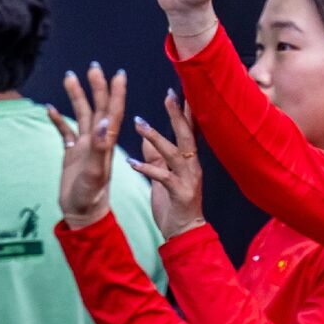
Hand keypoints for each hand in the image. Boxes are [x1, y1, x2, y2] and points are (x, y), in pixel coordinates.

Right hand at [49, 63, 125, 229]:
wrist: (83, 214)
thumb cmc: (92, 196)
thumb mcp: (96, 171)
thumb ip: (100, 147)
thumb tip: (105, 121)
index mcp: (107, 143)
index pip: (114, 112)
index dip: (117, 93)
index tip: (119, 73)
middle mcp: (98, 141)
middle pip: (98, 108)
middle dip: (97, 87)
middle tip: (94, 66)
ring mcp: (85, 147)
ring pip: (82, 116)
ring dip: (78, 97)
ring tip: (70, 76)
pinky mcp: (72, 155)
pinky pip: (65, 133)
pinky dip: (59, 120)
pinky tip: (50, 108)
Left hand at [128, 91, 205, 240]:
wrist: (185, 233)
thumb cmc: (175, 205)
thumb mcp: (164, 178)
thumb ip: (157, 159)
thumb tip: (146, 140)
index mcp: (189, 161)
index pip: (189, 131)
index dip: (184, 111)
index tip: (178, 90)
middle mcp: (192, 166)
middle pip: (186, 135)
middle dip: (177, 114)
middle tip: (170, 93)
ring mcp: (188, 179)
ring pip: (174, 153)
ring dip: (157, 137)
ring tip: (140, 123)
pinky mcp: (180, 194)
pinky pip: (162, 177)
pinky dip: (147, 168)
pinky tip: (132, 162)